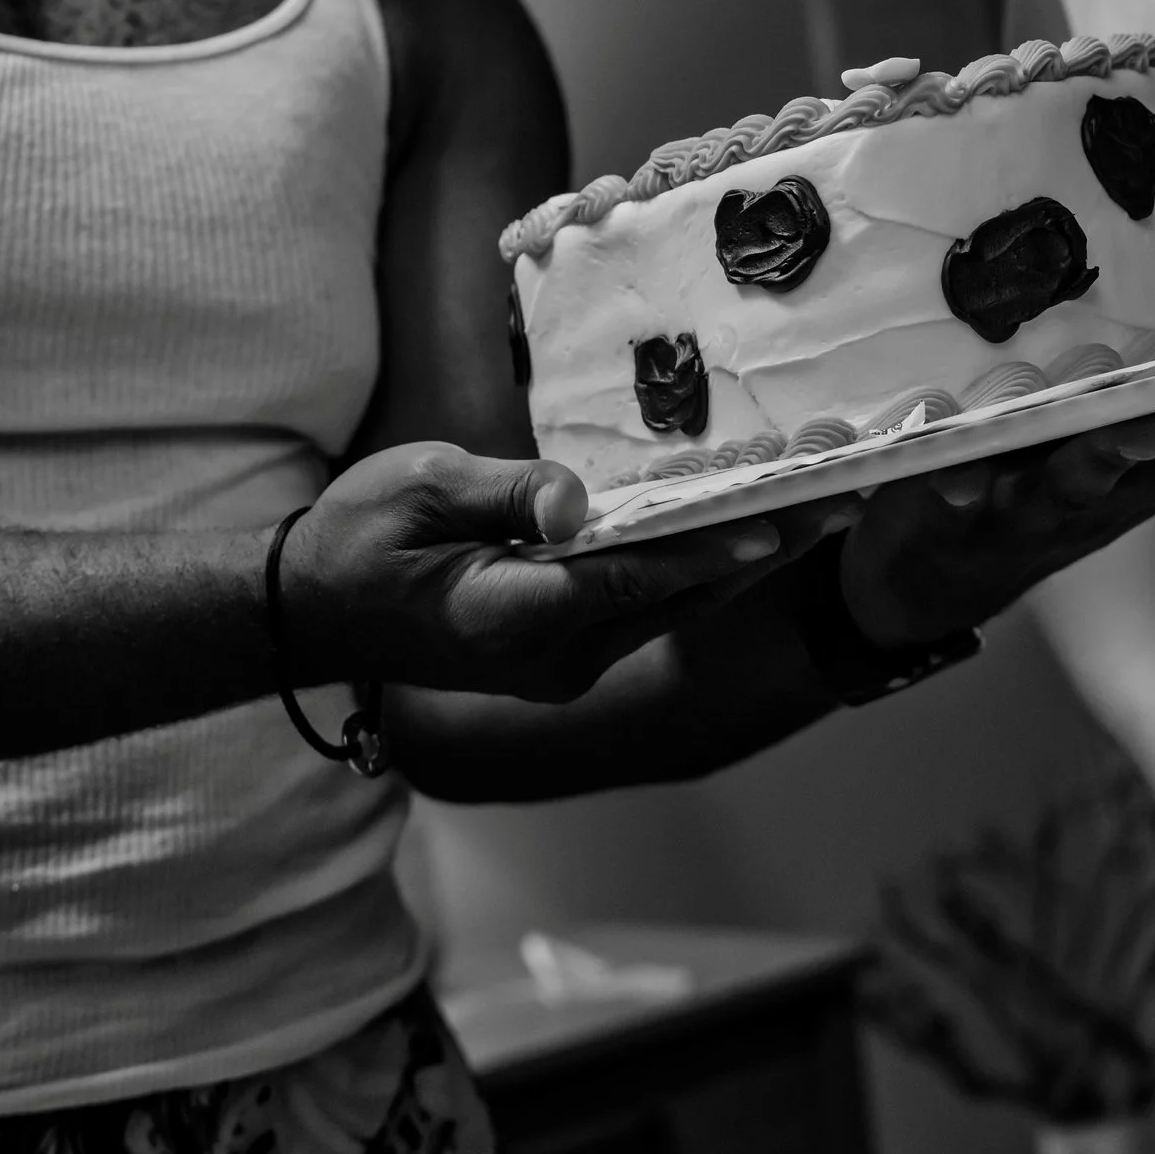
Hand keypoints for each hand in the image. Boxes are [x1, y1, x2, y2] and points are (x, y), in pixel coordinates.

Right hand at [282, 441, 791, 704]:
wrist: (316, 612)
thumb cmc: (358, 540)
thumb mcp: (418, 488)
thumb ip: (505, 494)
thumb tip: (573, 503)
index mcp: (512, 616)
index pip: (627, 579)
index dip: (703, 552)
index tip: (773, 528)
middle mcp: (551, 657)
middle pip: (673, 599)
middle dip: (756, 550)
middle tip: (838, 501)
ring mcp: (561, 665)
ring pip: (670, 609)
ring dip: (740, 561)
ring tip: (817, 511)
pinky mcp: (565, 656)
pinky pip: (646, 611)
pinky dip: (697, 571)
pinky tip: (746, 534)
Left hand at [836, 359, 1154, 646]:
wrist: (927, 578)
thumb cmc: (1039, 485)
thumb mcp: (1120, 433)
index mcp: (1153, 466)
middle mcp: (1108, 493)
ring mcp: (1031, 508)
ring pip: (1077, 483)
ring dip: (1107, 460)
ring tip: (1134, 435)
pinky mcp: (953, 515)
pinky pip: (955, 498)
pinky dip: (958, 488)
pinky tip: (957, 483)